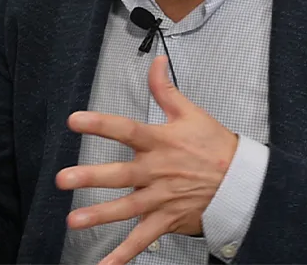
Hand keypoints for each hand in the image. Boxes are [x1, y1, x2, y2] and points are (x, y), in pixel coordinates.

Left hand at [55, 55, 238, 264]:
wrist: (242, 182)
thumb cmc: (215, 145)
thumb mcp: (191, 113)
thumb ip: (165, 89)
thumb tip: (154, 61)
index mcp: (161, 142)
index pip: (126, 130)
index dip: (100, 124)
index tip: (74, 121)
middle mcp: (157, 171)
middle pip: (121, 175)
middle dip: (91, 178)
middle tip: (63, 179)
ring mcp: (161, 198)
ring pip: (127, 209)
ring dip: (100, 216)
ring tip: (73, 221)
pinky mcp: (167, 220)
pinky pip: (142, 240)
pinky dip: (123, 255)